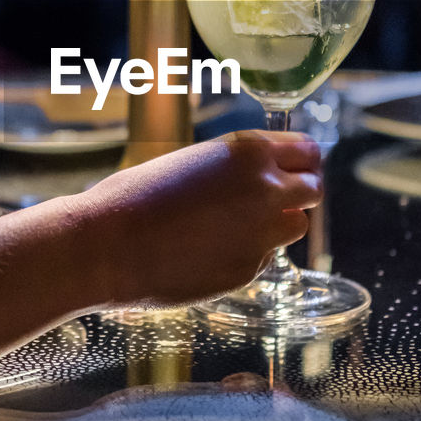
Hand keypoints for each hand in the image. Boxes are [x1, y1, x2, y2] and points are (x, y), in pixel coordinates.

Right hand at [80, 130, 322, 308]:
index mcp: (249, 151)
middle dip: (297, 193)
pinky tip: (211, 250)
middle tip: (269, 201)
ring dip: (277, 225)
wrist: (108, 245)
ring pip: (297, 225)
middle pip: (313, 188)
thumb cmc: (135, 197)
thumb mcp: (193, 162)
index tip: (291, 169)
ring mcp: (262, 233)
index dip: (300, 161)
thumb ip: (236, 169)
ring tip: (237, 226)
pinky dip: (249, 254)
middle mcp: (265, 189)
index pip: (308, 151)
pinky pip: (265, 257)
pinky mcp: (250, 270)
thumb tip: (260, 177)